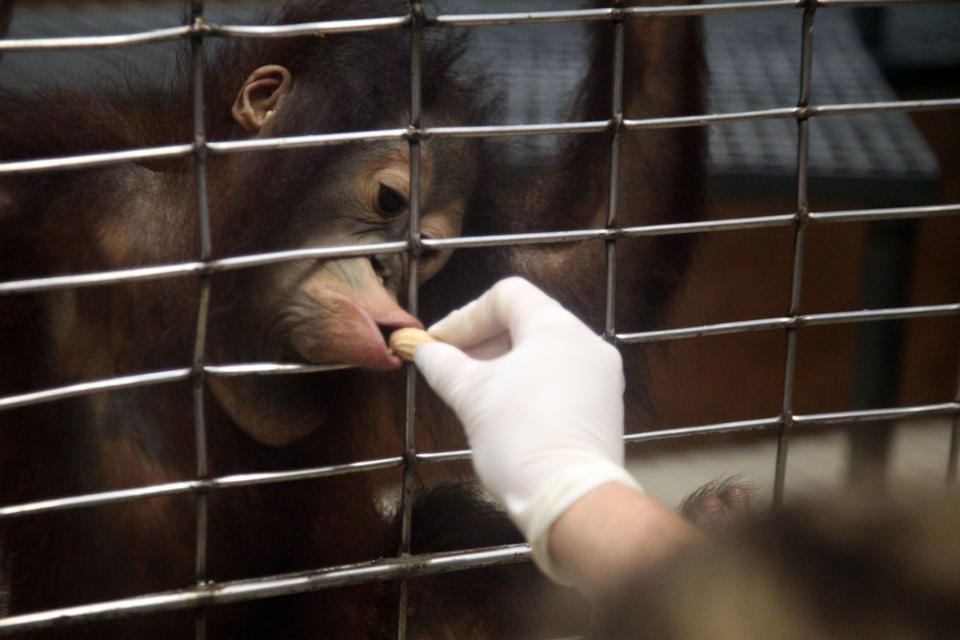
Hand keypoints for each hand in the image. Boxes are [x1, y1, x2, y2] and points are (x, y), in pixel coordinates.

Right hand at [414, 277, 639, 580]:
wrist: (569, 499)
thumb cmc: (519, 439)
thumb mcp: (471, 397)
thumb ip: (444, 365)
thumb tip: (424, 351)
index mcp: (557, 328)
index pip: (508, 295)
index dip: (466, 316)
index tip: (439, 344)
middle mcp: (587, 343)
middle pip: (527, 321)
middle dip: (483, 341)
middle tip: (451, 367)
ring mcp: (601, 377)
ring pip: (544, 352)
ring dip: (504, 364)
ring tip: (474, 392)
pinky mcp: (603, 408)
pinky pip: (561, 380)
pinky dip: (529, 384)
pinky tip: (505, 412)